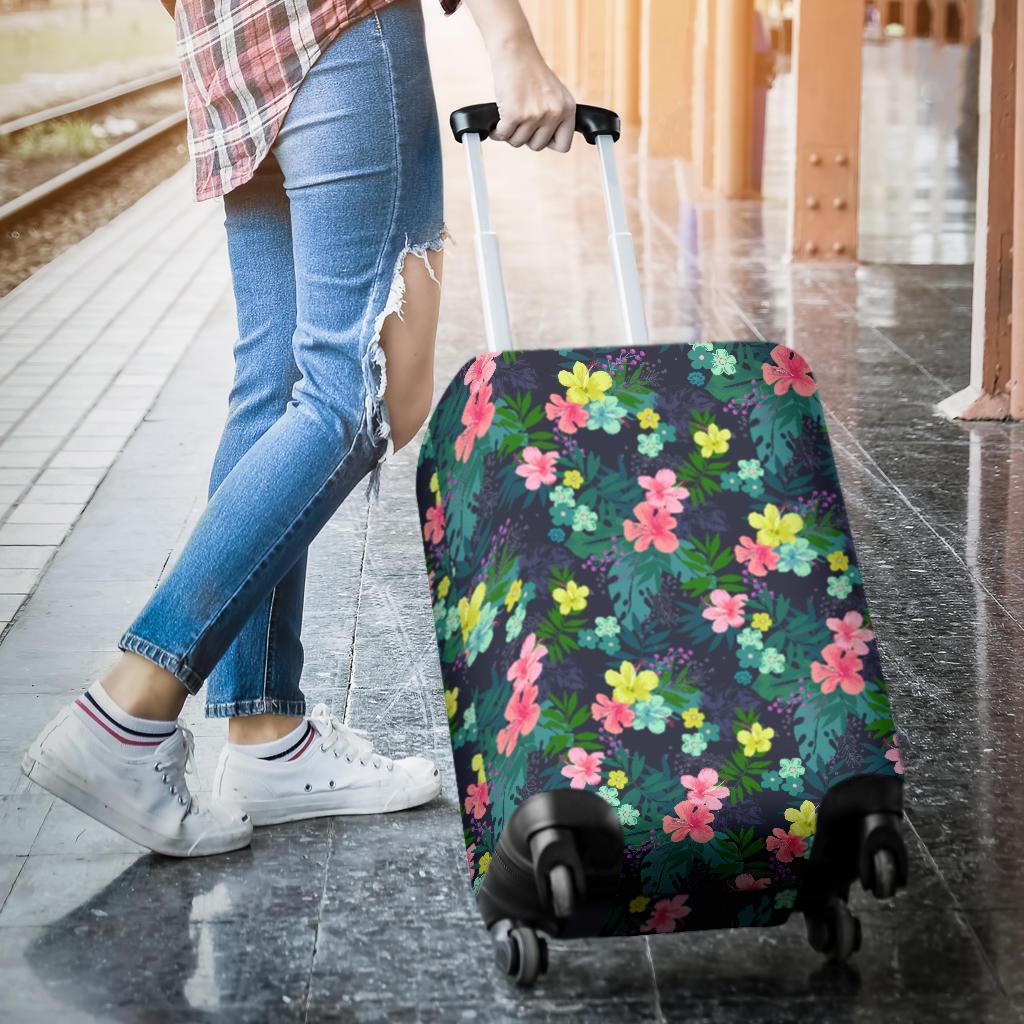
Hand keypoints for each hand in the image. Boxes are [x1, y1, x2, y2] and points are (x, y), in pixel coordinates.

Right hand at [487, 37, 575, 151]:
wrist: (514, 49)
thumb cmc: (529, 70)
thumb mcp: (553, 93)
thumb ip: (555, 116)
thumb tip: (546, 142)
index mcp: (567, 108)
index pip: (563, 145)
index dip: (547, 142)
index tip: (537, 133)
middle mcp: (554, 112)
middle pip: (537, 146)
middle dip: (525, 137)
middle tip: (519, 122)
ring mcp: (535, 114)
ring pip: (518, 142)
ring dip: (509, 133)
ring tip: (508, 117)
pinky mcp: (515, 114)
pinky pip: (503, 135)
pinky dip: (497, 131)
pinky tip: (497, 122)